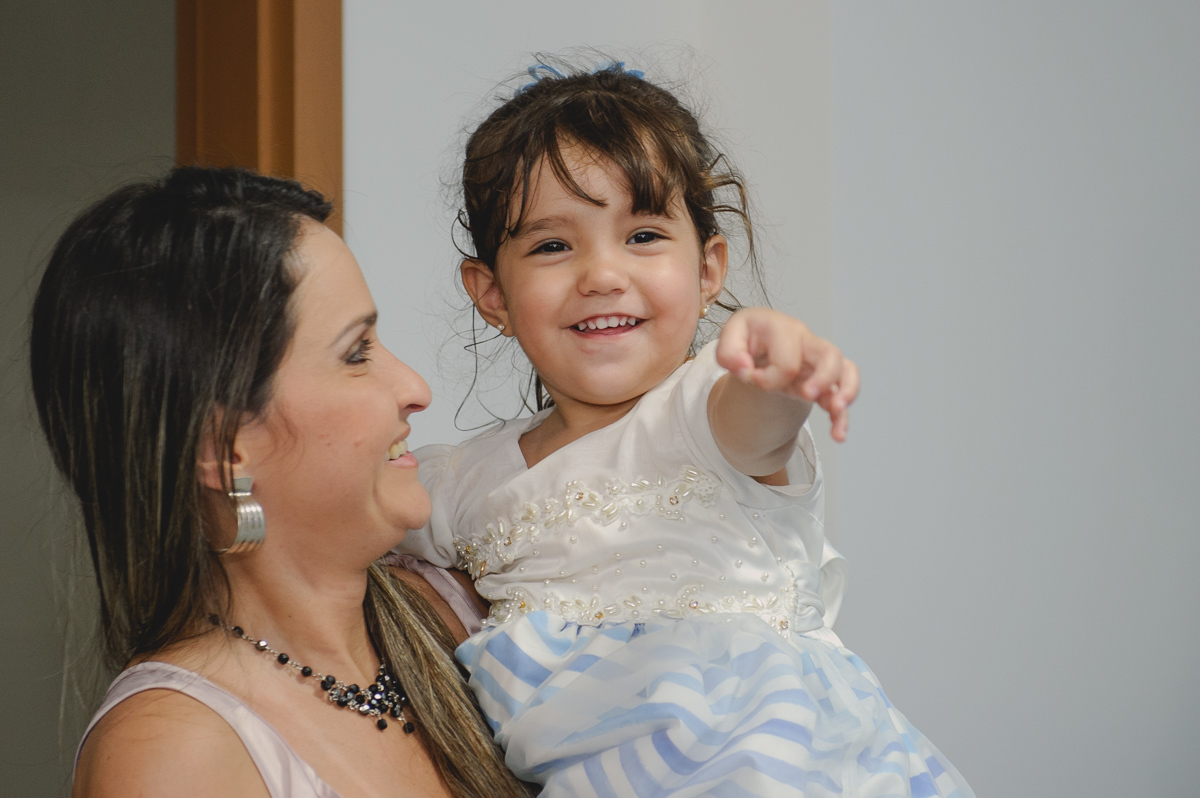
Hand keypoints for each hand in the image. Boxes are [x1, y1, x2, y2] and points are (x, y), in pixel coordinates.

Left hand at [716, 308, 859, 440]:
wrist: (757, 341)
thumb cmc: (747, 339)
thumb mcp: (729, 339)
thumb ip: (728, 353)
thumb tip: (744, 370)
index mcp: (782, 329)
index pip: (786, 360)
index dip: (768, 379)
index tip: (752, 380)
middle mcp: (805, 340)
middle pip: (829, 355)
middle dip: (823, 379)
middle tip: (806, 396)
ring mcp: (818, 359)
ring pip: (845, 370)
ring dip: (845, 393)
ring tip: (835, 412)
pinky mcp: (824, 377)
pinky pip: (844, 391)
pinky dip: (841, 416)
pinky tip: (837, 435)